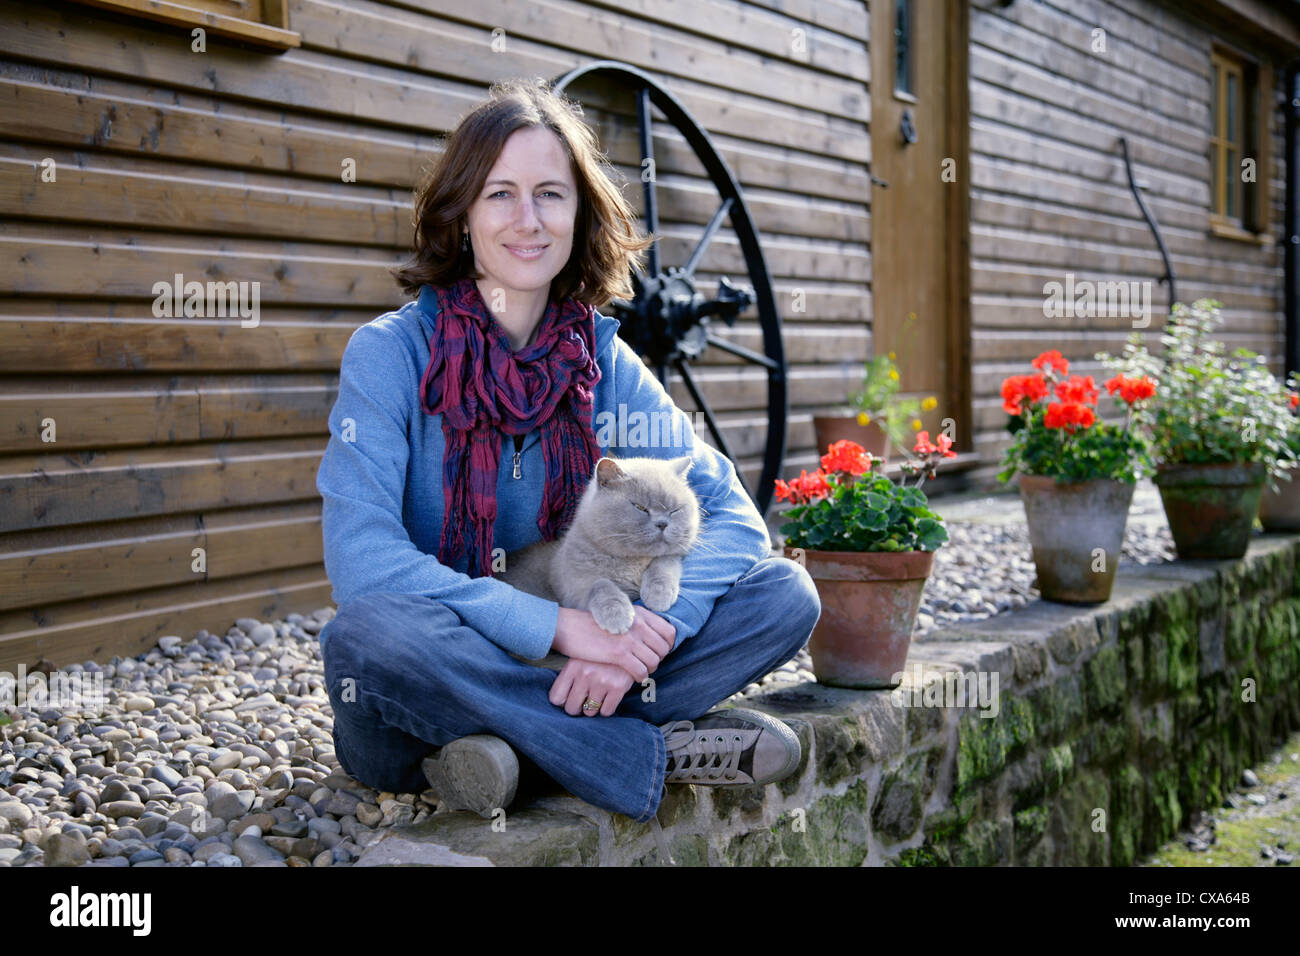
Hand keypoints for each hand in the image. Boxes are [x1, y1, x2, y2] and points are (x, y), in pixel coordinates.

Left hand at [549, 658, 637, 716]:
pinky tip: (609, 697)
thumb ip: (570, 676)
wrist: (629, 644)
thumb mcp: (582, 658)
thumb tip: (560, 702)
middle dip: (578, 708)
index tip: (569, 698)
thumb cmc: (601, 655)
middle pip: (572, 709)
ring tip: (598, 696)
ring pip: (589, 712)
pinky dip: (607, 708)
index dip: (563, 702)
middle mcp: (585, 674)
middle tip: (584, 701)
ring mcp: (602, 681)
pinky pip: (606, 712)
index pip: (556, 698)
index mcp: (572, 666)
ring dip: (594, 708)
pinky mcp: (618, 687)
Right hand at [551, 605, 675, 682]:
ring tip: (639, 671)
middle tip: (647, 664)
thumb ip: (637, 623)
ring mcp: (629, 638)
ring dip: (649, 670)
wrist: (569, 628)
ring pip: (654, 662)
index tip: (658, 652)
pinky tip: (632, 677)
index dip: (668, 646)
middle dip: (658, 659)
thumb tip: (652, 638)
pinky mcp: (619, 653)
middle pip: (664, 649)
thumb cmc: (592, 625)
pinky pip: (641, 670)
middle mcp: (638, 624)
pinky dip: (639, 677)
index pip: (669, 632)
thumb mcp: (619, 616)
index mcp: (639, 613)